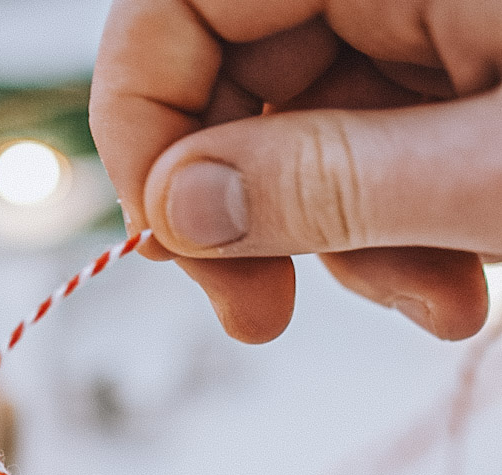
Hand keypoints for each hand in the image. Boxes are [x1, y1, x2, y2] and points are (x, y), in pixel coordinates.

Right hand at [90, 0, 500, 342]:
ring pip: (310, 135)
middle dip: (252, 216)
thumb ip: (326, 181)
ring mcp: (430, 23)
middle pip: (235, 78)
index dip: (140, 117)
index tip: (160, 237)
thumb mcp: (488, 173)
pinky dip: (403, 231)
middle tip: (260, 314)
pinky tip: (460, 279)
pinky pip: (382, 151)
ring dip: (346, 246)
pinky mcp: (462, 75)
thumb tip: (177, 210)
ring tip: (435, 301)